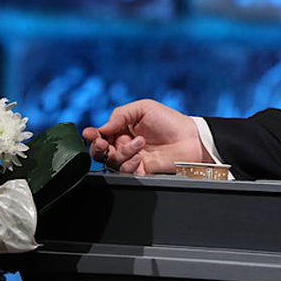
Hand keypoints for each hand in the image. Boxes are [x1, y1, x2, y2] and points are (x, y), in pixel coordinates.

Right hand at [81, 99, 208, 175]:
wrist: (190, 138)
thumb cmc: (169, 120)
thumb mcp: (143, 108)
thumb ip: (120, 114)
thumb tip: (102, 127)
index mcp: (122, 128)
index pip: (100, 134)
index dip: (92, 135)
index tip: (90, 134)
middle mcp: (124, 144)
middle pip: (100, 151)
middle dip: (97, 148)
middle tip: (102, 144)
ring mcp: (132, 158)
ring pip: (112, 162)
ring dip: (122, 152)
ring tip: (138, 143)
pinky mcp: (140, 171)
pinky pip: (125, 172)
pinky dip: (129, 164)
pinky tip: (140, 157)